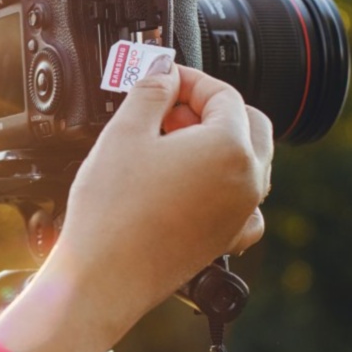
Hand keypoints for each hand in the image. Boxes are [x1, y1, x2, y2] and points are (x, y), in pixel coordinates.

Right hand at [0, 60, 272, 351]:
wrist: (103, 278)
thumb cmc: (111, 212)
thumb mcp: (124, 132)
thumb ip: (150, 90)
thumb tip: (163, 74)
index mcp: (231, 148)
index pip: (223, 94)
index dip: (189, 79)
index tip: (162, 78)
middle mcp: (249, 181)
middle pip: (249, 124)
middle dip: (211, 108)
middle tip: (167, 107)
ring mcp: (242, 213)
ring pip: (248, 162)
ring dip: (216, 143)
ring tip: (169, 144)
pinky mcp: (226, 239)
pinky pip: (243, 204)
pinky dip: (223, 186)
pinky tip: (190, 185)